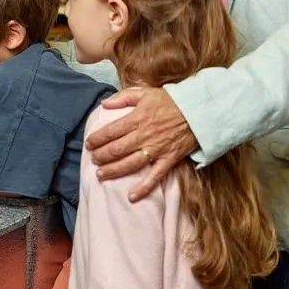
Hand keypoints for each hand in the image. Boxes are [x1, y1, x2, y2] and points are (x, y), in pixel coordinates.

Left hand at [84, 87, 197, 201]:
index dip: (97, 139)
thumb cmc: (172, 101)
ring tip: (101, 175)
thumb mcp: (146, 92)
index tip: (89, 144)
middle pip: (116, 150)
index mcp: (137, 118)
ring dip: (113, 171)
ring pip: (130, 164)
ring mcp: (156, 149)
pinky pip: (155, 177)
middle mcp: (144, 135)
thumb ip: (123, 97)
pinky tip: (132, 197)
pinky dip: (143, 188)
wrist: (200, 110)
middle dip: (101, 156)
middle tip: (93, 159)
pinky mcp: (168, 160)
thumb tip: (104, 103)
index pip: (110, 131)